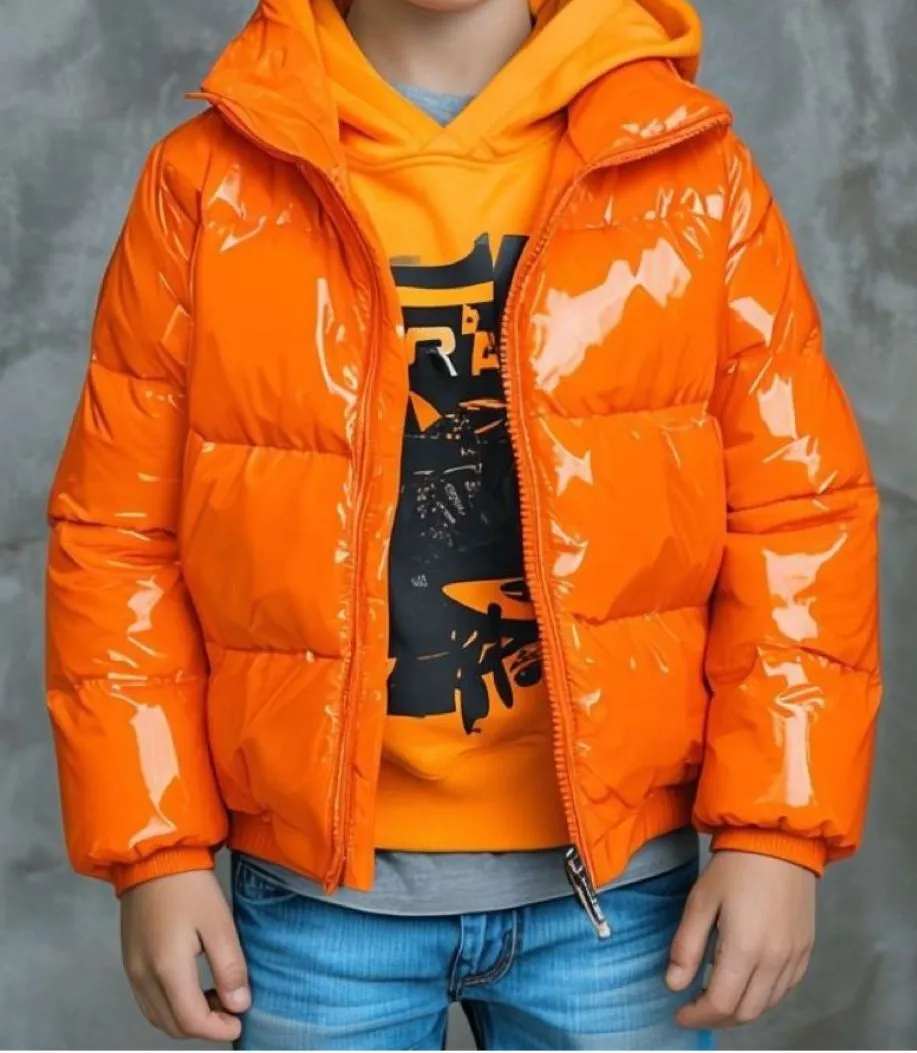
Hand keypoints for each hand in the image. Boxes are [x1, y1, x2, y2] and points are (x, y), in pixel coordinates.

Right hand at [121, 869, 250, 1041]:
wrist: (152, 857)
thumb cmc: (189, 886)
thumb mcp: (219, 922)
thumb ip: (229, 967)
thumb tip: (239, 1005)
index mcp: (167, 968)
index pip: (191, 1020)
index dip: (218, 1030)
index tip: (240, 1022)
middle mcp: (143, 976)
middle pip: (173, 1025)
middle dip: (204, 1027)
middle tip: (231, 1010)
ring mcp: (132, 970)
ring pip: (158, 1016)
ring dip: (187, 1018)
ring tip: (216, 998)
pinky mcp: (130, 961)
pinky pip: (149, 1000)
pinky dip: (172, 1006)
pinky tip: (193, 987)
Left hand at [667, 851, 815, 1028]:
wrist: (780, 841)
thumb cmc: (734, 868)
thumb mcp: (701, 901)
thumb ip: (686, 946)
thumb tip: (673, 985)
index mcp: (745, 951)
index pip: (720, 1004)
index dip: (697, 1016)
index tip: (679, 1013)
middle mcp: (775, 963)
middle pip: (745, 1012)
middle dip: (716, 1018)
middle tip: (695, 1009)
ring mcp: (794, 958)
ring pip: (767, 1006)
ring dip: (739, 1011)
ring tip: (716, 1000)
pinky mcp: (806, 950)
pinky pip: (784, 990)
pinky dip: (763, 998)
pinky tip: (746, 985)